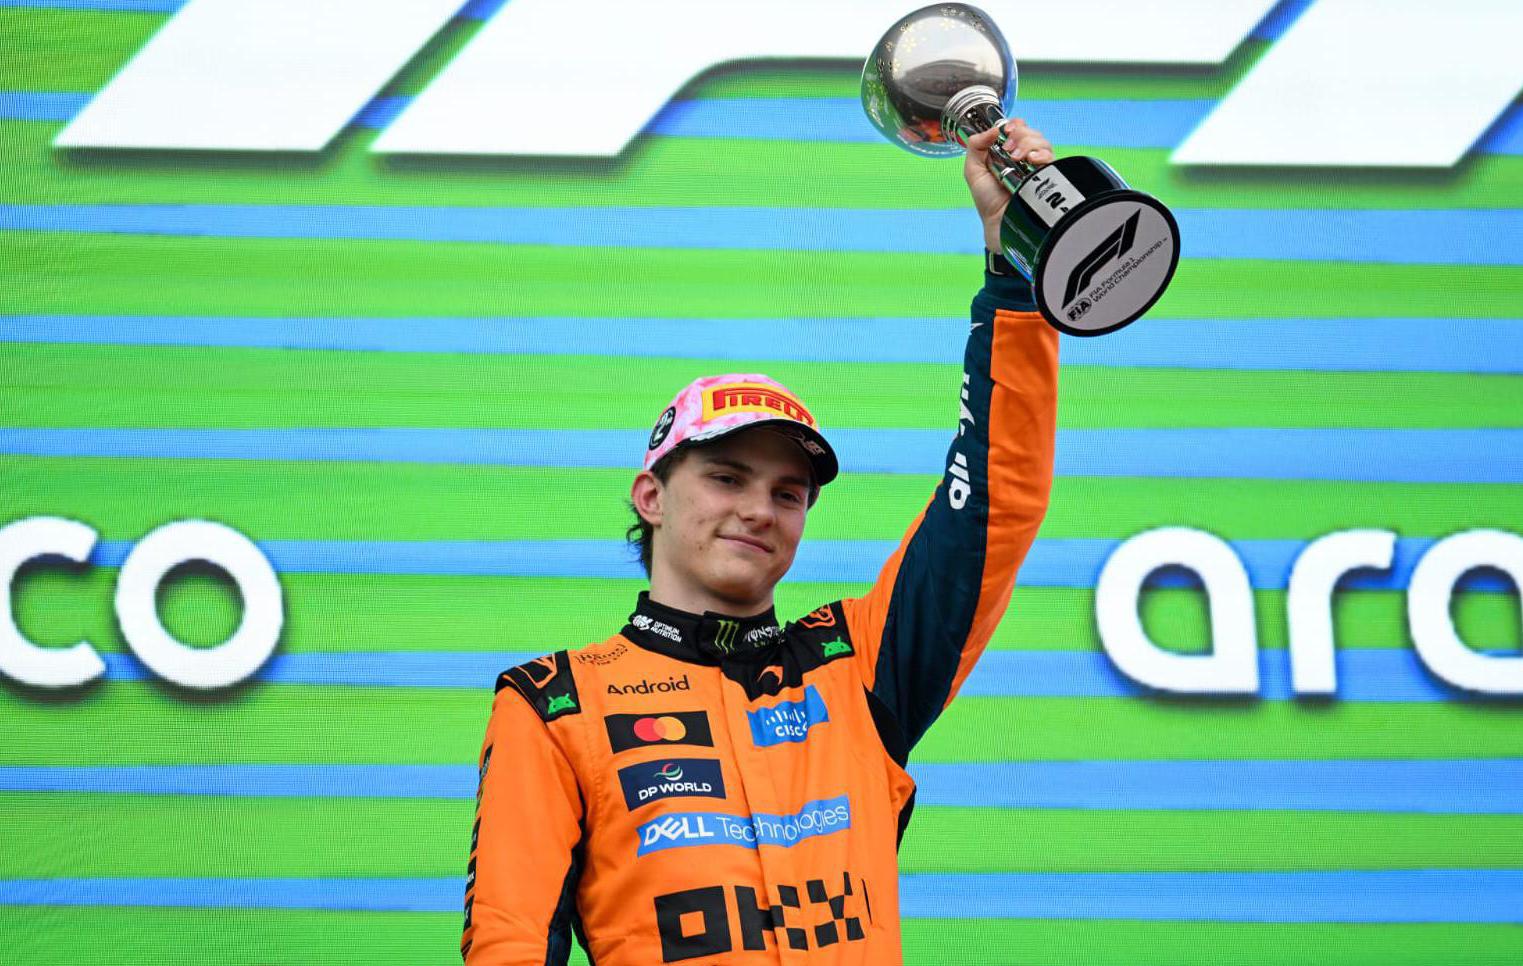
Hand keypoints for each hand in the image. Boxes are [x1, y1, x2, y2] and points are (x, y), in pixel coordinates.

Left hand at [963, 118, 1053, 252]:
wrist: (1000, 222)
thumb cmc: (987, 201)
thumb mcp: (973, 171)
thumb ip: (975, 146)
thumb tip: (992, 129)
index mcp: (1007, 152)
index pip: (1017, 128)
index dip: (1013, 125)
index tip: (1006, 130)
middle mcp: (1024, 157)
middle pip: (1030, 132)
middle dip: (1019, 134)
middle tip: (1008, 148)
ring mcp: (1036, 166)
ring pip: (1042, 141)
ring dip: (1028, 144)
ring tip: (1016, 158)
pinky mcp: (1047, 176)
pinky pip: (1051, 157)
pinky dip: (1042, 153)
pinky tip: (1032, 160)